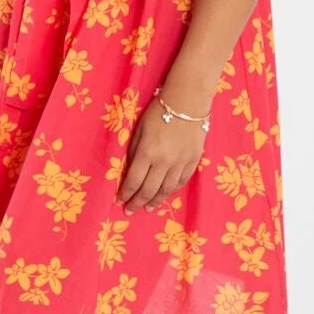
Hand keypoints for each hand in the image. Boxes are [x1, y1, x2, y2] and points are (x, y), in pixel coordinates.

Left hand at [117, 95, 205, 215]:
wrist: (187, 102)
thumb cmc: (158, 111)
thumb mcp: (139, 129)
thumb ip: (134, 151)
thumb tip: (131, 169)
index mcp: (147, 153)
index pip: (133, 181)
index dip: (125, 193)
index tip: (120, 201)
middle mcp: (163, 162)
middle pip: (148, 190)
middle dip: (137, 202)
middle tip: (130, 211)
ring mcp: (180, 164)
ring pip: (166, 190)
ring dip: (155, 201)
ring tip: (147, 208)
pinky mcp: (193, 161)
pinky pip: (181, 182)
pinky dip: (171, 190)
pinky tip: (165, 194)